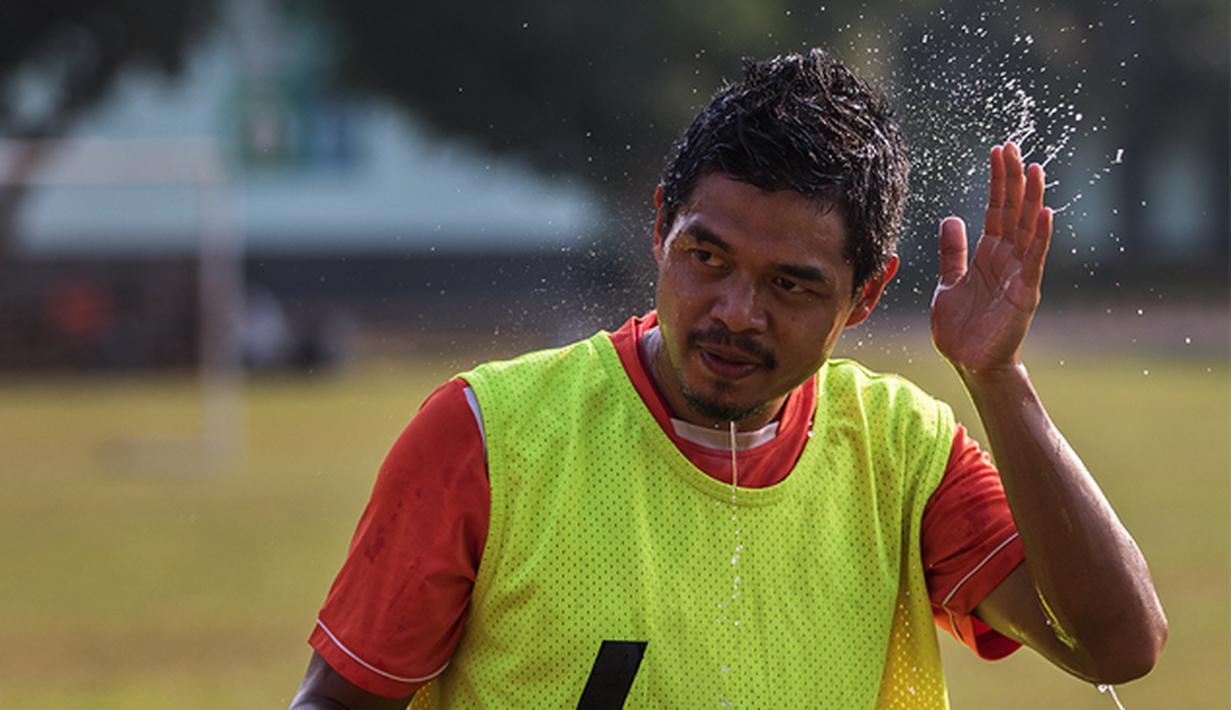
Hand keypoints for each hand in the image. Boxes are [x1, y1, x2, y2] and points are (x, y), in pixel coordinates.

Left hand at [930, 142, 1052, 375]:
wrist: (970, 363)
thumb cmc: (961, 328)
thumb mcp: (949, 284)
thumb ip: (952, 253)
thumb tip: (951, 219)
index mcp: (987, 255)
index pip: (994, 210)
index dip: (996, 182)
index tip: (998, 153)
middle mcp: (1006, 259)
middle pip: (1011, 211)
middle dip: (1012, 180)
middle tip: (1012, 147)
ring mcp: (1018, 273)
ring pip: (1027, 228)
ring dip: (1031, 199)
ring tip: (1035, 168)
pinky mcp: (1025, 291)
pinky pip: (1035, 258)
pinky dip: (1041, 235)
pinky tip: (1045, 212)